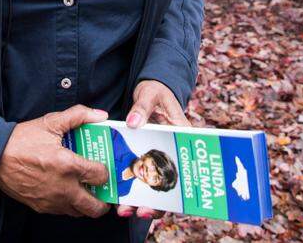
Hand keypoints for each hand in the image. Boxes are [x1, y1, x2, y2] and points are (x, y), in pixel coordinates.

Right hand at [0, 105, 109, 217]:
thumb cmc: (22, 139)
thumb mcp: (51, 122)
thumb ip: (79, 116)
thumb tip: (100, 115)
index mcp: (68, 165)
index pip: (100, 175)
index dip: (106, 171)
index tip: (103, 166)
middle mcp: (63, 188)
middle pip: (95, 207)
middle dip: (104, 200)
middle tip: (104, 189)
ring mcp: (52, 200)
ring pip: (79, 212)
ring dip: (87, 203)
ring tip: (87, 190)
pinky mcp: (41, 206)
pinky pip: (63, 211)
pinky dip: (70, 205)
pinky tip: (68, 191)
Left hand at [117, 80, 189, 220]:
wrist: (150, 91)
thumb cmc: (156, 91)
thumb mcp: (150, 94)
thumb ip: (142, 107)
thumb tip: (133, 123)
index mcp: (181, 137)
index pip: (185, 166)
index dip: (178, 187)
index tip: (166, 198)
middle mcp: (172, 153)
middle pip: (169, 185)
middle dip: (156, 204)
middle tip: (139, 211)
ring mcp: (158, 158)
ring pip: (153, 188)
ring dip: (140, 202)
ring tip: (124, 210)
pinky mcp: (144, 159)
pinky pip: (139, 179)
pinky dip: (130, 191)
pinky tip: (117, 200)